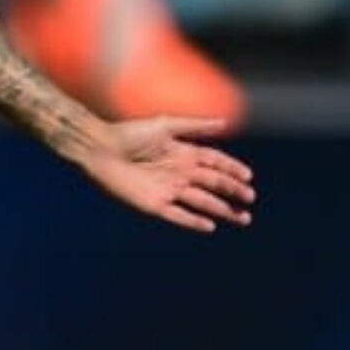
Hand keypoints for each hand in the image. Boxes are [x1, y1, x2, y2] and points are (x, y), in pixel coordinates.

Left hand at [79, 115, 254, 232]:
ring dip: (222, 209)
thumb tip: (225, 123)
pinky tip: (210, 226)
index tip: (248, 176)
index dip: (231, 169)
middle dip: (233, 191)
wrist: (99, 148)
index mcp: (183, 153)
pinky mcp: (153, 204)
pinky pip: (178, 215)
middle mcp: (179, 173)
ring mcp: (167, 189)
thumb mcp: (165, 126)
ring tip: (242, 217)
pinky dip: (193, 221)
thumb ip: (195, 126)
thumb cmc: (128, 133)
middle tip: (250, 199)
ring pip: (201, 201)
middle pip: (213, 184)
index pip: (215, 163)